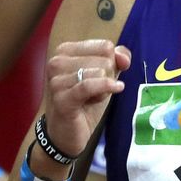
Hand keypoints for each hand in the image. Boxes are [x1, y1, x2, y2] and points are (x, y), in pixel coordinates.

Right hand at [44, 40, 129, 156]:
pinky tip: (116, 90)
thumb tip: (123, 57)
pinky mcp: (61, 98)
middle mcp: (57, 62)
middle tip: (96, 91)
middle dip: (108, 76)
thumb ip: (116, 60)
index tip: (107, 76)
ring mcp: (56, 80)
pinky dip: (106, 87)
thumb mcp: (104, 77)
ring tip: (94, 98)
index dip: (113, 62)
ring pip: (99, 71)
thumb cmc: (85, 103)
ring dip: (105, 88)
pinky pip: (89, 85)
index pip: (104, 46)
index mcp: (65, 51)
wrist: (67, 134)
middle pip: (104, 58)